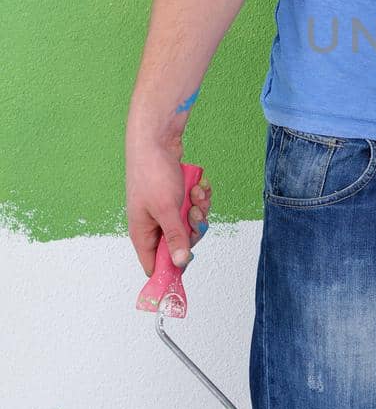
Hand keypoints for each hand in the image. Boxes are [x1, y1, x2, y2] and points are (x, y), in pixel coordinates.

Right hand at [125, 132, 211, 277]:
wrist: (156, 140)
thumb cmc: (152, 173)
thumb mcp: (166, 209)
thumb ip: (175, 237)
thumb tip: (180, 263)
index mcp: (143, 233)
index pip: (155, 265)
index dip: (172, 269)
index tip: (189, 263)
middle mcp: (153, 224)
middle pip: (180, 245)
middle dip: (193, 229)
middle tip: (193, 213)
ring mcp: (165, 210)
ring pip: (190, 224)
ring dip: (198, 209)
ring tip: (195, 194)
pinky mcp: (176, 198)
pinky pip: (194, 207)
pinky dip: (199, 197)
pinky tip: (198, 186)